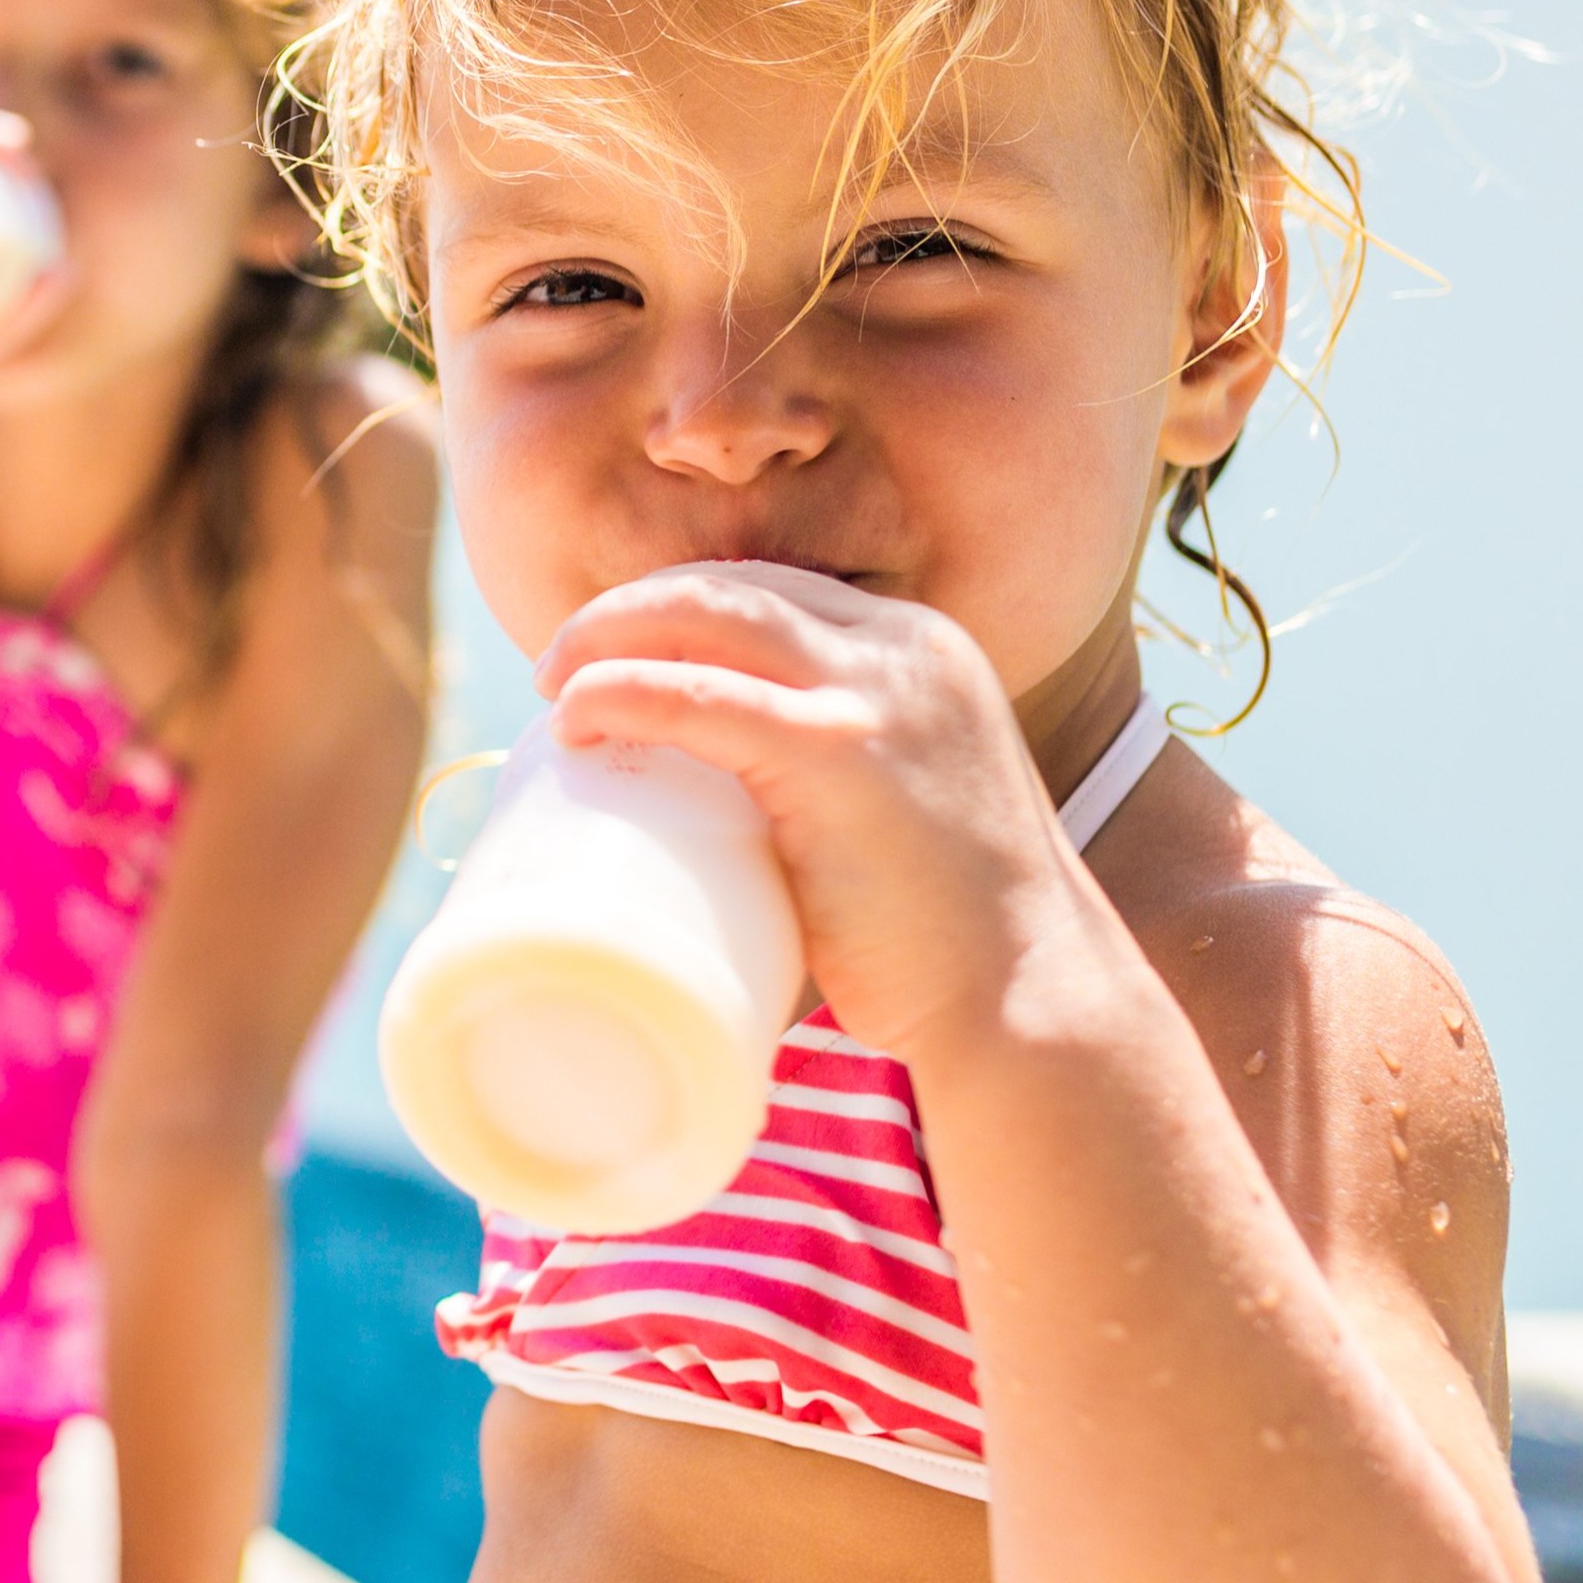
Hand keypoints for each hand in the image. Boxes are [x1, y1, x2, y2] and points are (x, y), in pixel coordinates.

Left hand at [529, 564, 1139, 1073]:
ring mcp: (879, 694)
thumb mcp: (897, 808)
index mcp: (921, 647)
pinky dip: (626, 691)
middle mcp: (907, 648)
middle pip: (730, 584)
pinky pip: (702, 695)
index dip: (677, 605)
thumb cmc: (945, 934)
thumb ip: (825, 781)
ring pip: (707, 613)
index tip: (611, 650)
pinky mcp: (843, 755)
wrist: (1028, 999)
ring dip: (609, 634)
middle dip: (629, 609)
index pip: (773, 588)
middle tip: (561, 668)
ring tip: (553, 687)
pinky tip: (577, 713)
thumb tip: (707, 814)